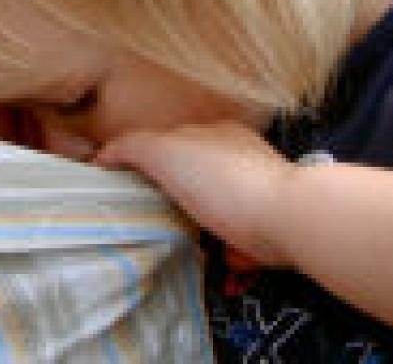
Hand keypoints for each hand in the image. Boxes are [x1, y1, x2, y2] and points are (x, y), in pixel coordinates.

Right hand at [96, 122, 294, 266]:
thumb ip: (134, 147)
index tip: (121, 184)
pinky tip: (215, 258)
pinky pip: (238, 238)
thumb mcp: (165, 152)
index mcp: (213, 134)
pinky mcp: (269, 227)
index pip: (169, 140)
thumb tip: (105, 154)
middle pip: (194, 172)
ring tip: (177, 238)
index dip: (142, 158)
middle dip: (172, 189)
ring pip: (216, 204)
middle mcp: (238, 157)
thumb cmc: (221, 181)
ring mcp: (257, 191)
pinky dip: (226, 247)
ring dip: (198, 219)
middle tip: (146, 213)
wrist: (287, 219)